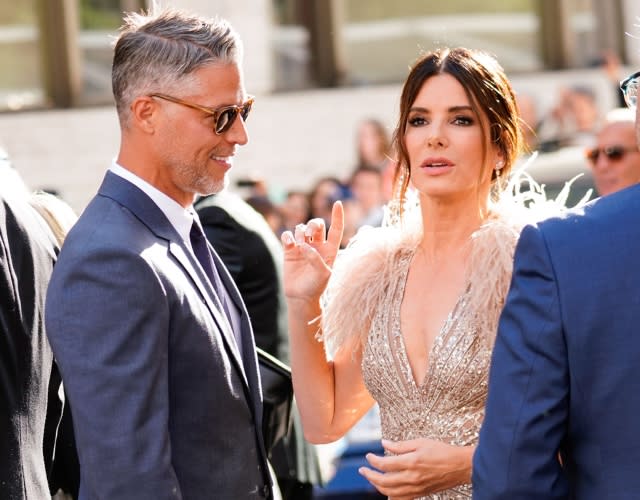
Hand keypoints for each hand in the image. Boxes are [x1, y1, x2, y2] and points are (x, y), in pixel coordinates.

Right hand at [281, 201, 343, 302]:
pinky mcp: (289, 250)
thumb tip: (304, 246)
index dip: (337, 216)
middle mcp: (317, 245)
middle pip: (316, 224)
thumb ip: (316, 259)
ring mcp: (302, 247)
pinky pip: (287, 236)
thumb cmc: (316, 287)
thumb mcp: (323, 274)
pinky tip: (289, 243)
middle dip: (313, 224)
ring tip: (299, 245)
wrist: (300, 297)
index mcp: (330, 249)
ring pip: (301, 228)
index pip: (336, 229)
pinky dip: (288, 236)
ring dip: (300, 233)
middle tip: (309, 233)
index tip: (337, 203)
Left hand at [358, 438, 472, 498]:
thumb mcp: (420, 442)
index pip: (385, 464)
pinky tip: (386, 493)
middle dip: (370, 476)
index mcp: (411, 462)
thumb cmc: (442, 451)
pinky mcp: (420, 493)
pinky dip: (391, 497)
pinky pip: (402, 499)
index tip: (368, 456)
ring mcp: (416, 488)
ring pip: (390, 492)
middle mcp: (412, 477)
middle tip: (363, 470)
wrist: (460, 466)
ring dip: (378, 486)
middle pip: (384, 481)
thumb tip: (384, 444)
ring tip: (371, 479)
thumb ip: (400, 445)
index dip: (373, 461)